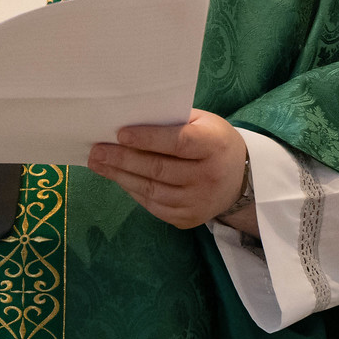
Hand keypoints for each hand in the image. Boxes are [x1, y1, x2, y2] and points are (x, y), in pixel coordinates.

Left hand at [89, 110, 249, 231]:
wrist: (242, 179)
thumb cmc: (213, 141)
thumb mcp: (203, 122)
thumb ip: (173, 120)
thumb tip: (131, 118)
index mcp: (213, 145)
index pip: (178, 143)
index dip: (148, 139)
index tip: (120, 134)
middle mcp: (208, 177)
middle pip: (159, 169)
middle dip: (123, 160)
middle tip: (96, 151)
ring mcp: (198, 202)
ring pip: (152, 191)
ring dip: (121, 177)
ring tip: (99, 164)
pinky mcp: (189, 219)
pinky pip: (154, 206)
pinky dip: (133, 192)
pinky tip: (118, 178)